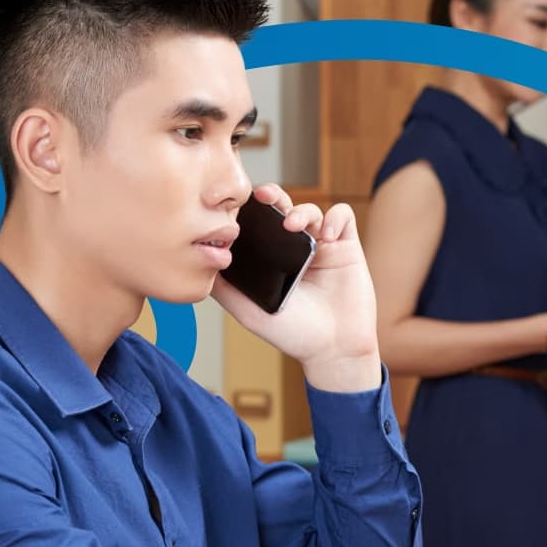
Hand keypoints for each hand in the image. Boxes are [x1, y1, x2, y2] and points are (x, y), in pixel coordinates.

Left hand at [211, 184, 380, 391]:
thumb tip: (198, 266)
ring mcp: (323, 247)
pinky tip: (327, 235)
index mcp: (274, 260)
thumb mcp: (249, 312)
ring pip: (312, 210)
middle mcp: (297, 250)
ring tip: (293, 225)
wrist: (333, 350)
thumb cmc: (294, 335)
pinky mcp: (348, 248)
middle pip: (284, 208)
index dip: (251, 210)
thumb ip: (226, 289)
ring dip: (302, 210)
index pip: (260, 224)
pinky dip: (335, 218)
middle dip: (273, 196)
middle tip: (264, 196)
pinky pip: (343, 217)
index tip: (240, 207)